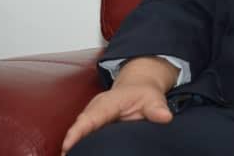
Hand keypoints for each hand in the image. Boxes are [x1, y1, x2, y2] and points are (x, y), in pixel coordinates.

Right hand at [61, 56, 178, 154]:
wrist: (138, 87)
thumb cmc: (144, 94)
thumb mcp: (153, 98)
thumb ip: (157, 108)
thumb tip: (165, 117)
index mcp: (108, 102)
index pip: (91, 117)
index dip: (78, 131)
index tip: (68, 144)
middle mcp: (95, 109)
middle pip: (79, 127)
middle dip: (70, 143)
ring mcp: (91, 117)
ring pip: (78, 132)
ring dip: (73, 145)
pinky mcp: (91, 125)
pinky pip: (82, 135)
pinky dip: (78, 145)